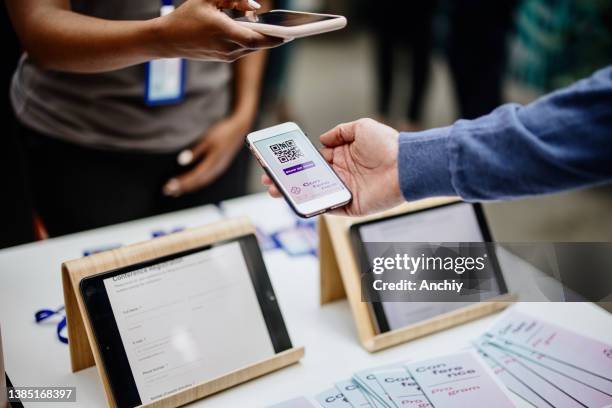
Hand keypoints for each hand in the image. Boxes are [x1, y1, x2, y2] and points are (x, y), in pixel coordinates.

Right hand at [156, 0, 283, 61]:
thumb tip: (255, 7)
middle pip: (258, 45)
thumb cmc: (187, 16)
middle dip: (274, 39)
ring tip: (276, 29)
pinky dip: (251, 41)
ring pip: (252, 48)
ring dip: (262, 39)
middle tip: (290, 32)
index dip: (274, 39)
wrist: (168, 39)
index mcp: (224, 32)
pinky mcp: (224, 58)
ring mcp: (226, 56)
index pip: (256, 39)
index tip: (289, 35)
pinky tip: (256, 32)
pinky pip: (243, 50)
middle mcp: (227, 48)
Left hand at [163, 115, 250, 196]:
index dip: (181, 182)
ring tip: (176, 191)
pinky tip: (190, 183)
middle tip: (167, 191)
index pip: (194, 176)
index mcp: (213, 162)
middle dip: (182, 187)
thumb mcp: (207, 139)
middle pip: (197, 183)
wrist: (240, 128)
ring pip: (202, 182)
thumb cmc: (223, 131)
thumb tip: (181, 161)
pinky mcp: (220, 167)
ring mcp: (219, 169)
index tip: (169, 185)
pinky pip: (206, 179)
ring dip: (188, 187)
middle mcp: (216, 169)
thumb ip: (195, 151)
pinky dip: (196, 183)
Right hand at [262, 118, 404, 215]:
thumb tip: (321, 139)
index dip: (295, 161)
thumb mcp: (361, 127)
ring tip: (275, 191)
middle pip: (308, 179)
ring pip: (313, 194)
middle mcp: (342, 174)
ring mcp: (345, 191)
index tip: (279, 161)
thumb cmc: (388, 145)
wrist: (406, 166)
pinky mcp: (351, 206)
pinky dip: (312, 206)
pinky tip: (296, 202)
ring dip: (294, 193)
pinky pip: (327, 207)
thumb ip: (339, 132)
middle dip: (288, 179)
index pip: (313, 160)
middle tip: (269, 179)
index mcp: (343, 156)